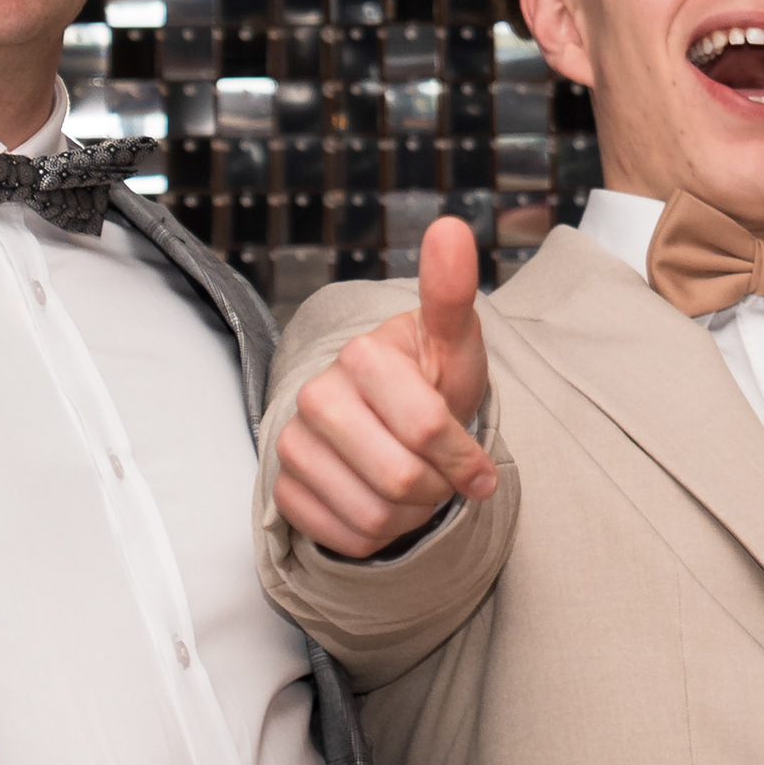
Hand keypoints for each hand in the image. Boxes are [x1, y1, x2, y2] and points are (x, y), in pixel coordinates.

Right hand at [271, 215, 497, 557]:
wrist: (388, 420)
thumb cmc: (430, 381)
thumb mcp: (454, 344)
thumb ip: (452, 293)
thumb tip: (451, 227)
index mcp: (362, 356)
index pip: (427, 428)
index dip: (464, 458)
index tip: (480, 467)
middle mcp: (317, 396)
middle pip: (400, 479)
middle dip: (438, 489)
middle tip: (443, 475)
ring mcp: (292, 443)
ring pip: (374, 516)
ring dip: (412, 515)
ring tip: (417, 488)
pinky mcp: (283, 489)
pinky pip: (346, 537)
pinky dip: (380, 534)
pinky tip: (384, 504)